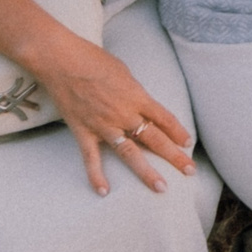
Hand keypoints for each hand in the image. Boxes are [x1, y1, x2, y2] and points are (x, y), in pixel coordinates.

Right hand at [28, 32, 196, 196]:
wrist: (61, 60)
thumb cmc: (93, 59)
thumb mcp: (123, 71)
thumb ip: (133, 92)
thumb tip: (140, 105)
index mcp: (136, 96)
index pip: (164, 118)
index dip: (178, 131)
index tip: (188, 144)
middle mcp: (124, 113)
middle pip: (154, 138)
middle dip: (174, 156)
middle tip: (190, 171)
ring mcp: (103, 125)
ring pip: (129, 153)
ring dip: (146, 172)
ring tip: (161, 188)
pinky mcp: (83, 132)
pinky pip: (91, 159)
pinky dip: (96, 176)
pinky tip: (104, 192)